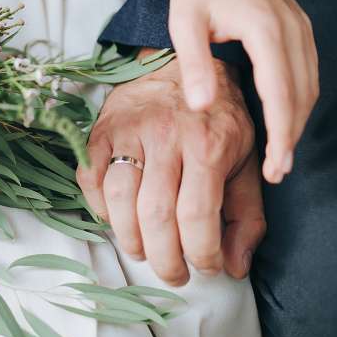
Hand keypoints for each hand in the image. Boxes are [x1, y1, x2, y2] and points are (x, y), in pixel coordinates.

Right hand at [77, 56, 265, 284]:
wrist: (184, 63)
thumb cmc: (217, 119)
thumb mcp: (246, 160)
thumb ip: (246, 214)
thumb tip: (236, 266)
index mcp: (208, 144)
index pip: (198, 216)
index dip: (201, 254)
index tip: (207, 267)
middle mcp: (166, 136)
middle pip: (156, 216)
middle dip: (164, 259)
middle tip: (173, 274)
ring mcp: (129, 131)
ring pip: (119, 200)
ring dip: (130, 239)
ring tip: (144, 250)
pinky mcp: (101, 129)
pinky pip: (90, 178)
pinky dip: (99, 208)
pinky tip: (117, 218)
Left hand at [168, 0, 317, 183]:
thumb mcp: (184, 23)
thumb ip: (194, 64)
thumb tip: (201, 107)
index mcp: (265, 29)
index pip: (280, 93)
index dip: (281, 134)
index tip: (276, 167)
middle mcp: (293, 28)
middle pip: (302, 95)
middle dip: (292, 137)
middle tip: (277, 172)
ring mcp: (302, 26)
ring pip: (310, 86)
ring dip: (299, 121)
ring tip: (281, 154)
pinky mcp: (301, 26)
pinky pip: (308, 72)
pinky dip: (300, 100)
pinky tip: (285, 119)